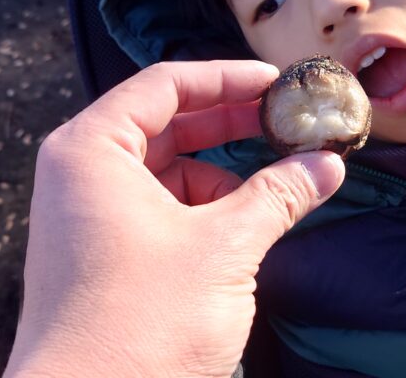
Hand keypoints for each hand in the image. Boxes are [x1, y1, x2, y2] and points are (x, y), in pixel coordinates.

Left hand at [4, 60, 344, 376]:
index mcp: (90, 151)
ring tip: (276, 186)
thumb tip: (325, 164)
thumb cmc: (137, 327)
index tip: (278, 85)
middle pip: (165, 122)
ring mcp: (87, 216)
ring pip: (166, 169)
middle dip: (231, 124)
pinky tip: (244, 226)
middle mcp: (80, 175)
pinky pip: (159, 209)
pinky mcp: (101, 254)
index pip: (165, 84)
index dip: (228, 79)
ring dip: (222, 174)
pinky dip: (203, 210)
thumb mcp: (223, 249)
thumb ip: (278, 195)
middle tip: (287, 125)